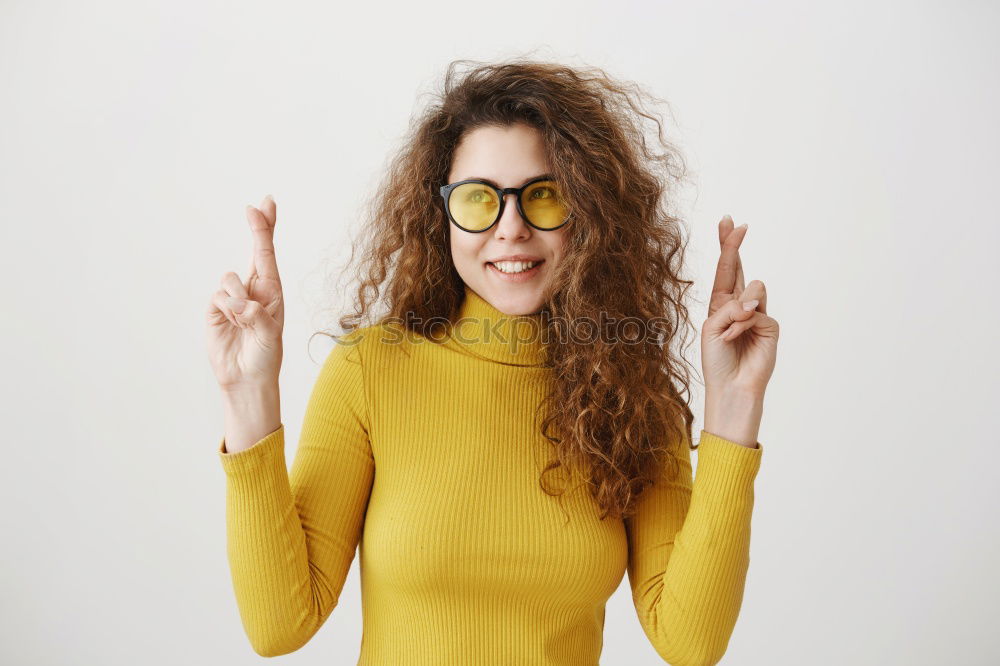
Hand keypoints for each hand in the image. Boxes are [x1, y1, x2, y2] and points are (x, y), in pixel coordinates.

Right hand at [205, 195, 284, 391]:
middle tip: (256, 206)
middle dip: (257, 228)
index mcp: (272, 291)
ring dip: (238, 300)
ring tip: (245, 323)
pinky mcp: (215, 309)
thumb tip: (240, 301)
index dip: (265, 229)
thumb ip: (258, 314)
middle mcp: (254, 289)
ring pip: (230, 279)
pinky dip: (226, 310)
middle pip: (255, 251)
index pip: (268, 255)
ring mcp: (233, 298)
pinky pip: (218, 296)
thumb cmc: (265, 356)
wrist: (246, 378)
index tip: (264, 206)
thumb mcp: (270, 335)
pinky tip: (233, 325)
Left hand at [701, 215, 778, 397]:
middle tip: (737, 223)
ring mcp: (756, 313)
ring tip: (731, 329)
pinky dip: (743, 323)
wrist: (731, 385)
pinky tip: (738, 338)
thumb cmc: (717, 360)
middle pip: (738, 267)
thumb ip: (728, 308)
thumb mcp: (711, 328)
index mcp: (721, 304)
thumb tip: (751, 301)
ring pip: (753, 288)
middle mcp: (739, 305)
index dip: (727, 245)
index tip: (727, 221)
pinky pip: (756, 310)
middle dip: (734, 244)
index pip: (724, 270)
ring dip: (739, 307)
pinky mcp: (770, 324)